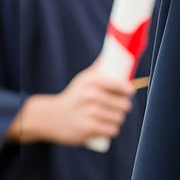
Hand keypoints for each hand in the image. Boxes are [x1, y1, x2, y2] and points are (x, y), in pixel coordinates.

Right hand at [18, 62, 134, 145]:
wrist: (51, 117)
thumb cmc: (75, 96)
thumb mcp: (84, 79)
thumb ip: (100, 68)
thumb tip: (117, 49)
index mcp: (91, 81)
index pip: (120, 85)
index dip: (127, 90)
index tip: (129, 91)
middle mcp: (90, 96)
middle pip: (124, 104)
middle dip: (122, 107)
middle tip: (116, 106)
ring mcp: (89, 113)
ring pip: (119, 118)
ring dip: (116, 119)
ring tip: (107, 116)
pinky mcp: (88, 129)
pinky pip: (113, 130)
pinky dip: (110, 130)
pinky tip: (103, 127)